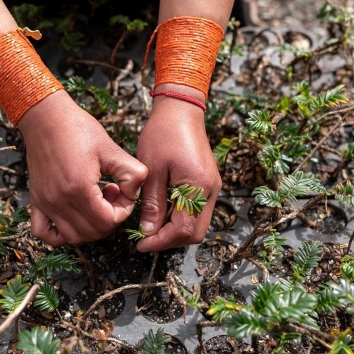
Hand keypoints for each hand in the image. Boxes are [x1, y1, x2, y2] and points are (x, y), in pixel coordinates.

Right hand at [19, 91, 147, 245]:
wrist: (46, 117)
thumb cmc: (78, 129)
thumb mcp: (112, 148)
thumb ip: (132, 174)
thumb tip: (133, 194)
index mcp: (79, 188)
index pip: (108, 221)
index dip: (123, 211)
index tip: (123, 192)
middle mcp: (59, 200)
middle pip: (92, 233)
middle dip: (110, 219)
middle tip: (112, 196)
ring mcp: (46, 203)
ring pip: (72, 237)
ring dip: (90, 227)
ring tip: (95, 203)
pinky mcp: (36, 200)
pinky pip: (44, 233)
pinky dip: (60, 235)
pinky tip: (73, 216)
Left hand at [136, 84, 220, 251]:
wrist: (181, 109)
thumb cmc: (163, 134)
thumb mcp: (151, 170)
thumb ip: (152, 204)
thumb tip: (149, 232)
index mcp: (198, 187)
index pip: (183, 230)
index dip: (161, 242)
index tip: (141, 244)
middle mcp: (211, 191)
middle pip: (195, 233)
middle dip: (170, 241)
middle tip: (146, 239)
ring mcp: (212, 187)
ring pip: (197, 224)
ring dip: (175, 231)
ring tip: (151, 227)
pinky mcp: (208, 182)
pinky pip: (197, 211)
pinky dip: (181, 218)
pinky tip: (162, 213)